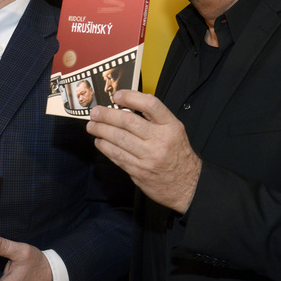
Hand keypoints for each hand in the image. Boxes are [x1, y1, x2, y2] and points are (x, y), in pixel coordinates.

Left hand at [87, 90, 201, 213]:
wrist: (187, 185)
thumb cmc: (177, 154)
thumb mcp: (174, 131)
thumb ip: (154, 119)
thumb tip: (126, 105)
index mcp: (171, 126)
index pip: (150, 105)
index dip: (131, 97)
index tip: (117, 95)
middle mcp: (160, 141)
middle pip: (128, 122)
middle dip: (107, 115)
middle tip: (95, 112)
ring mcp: (149, 157)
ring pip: (119, 139)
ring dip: (101, 131)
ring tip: (92, 126)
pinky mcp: (139, 172)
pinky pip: (117, 156)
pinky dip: (105, 147)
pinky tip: (100, 141)